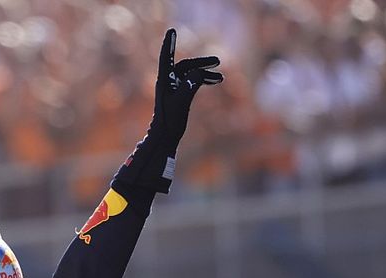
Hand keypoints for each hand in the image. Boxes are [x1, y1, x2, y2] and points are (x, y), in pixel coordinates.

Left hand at [113, 29, 222, 194]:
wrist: (165, 138)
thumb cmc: (169, 123)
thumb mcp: (181, 103)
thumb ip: (189, 87)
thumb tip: (198, 74)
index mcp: (164, 82)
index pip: (166, 58)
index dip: (169, 44)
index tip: (172, 31)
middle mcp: (168, 83)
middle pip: (184, 65)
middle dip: (201, 62)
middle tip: (217, 61)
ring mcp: (174, 89)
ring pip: (190, 74)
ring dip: (205, 72)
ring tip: (221, 75)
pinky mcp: (179, 96)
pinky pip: (193, 83)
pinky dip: (203, 80)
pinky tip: (216, 82)